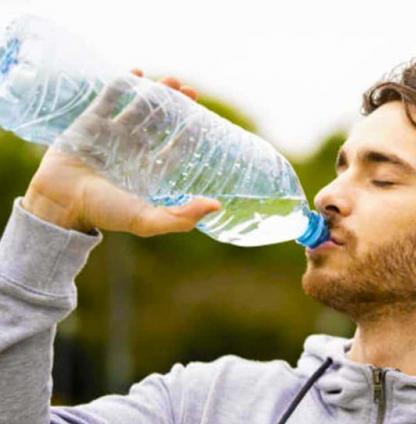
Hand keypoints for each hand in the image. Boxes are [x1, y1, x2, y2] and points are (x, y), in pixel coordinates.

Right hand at [22, 69, 220, 235]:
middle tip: (191, 91)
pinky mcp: (91, 123)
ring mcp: (112, 136)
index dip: (189, 133)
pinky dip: (123, 84)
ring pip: (139, 108)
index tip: (203, 118)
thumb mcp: (147, 221)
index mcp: (149, 171)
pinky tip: (137, 72)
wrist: (60, 202)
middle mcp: (133, 151)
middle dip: (177, 106)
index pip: (175, 148)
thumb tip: (216, 207)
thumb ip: (182, 217)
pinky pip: (109, 99)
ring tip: (172, 79)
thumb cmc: (104, 213)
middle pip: (161, 123)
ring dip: (155, 93)